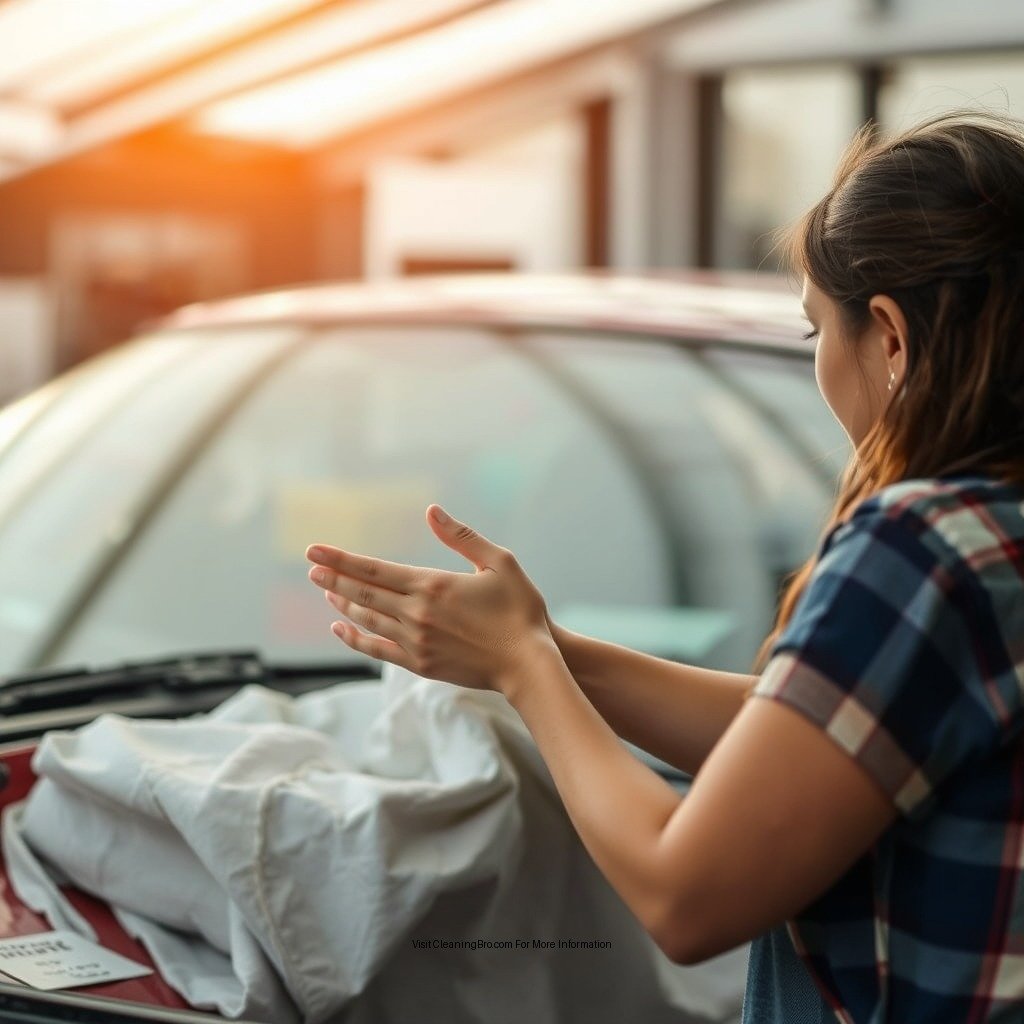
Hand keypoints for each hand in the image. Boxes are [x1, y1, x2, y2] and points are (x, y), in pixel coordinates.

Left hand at [306, 504, 555, 694]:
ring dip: (343, 603)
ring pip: (367, 620)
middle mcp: (416, 614)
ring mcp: (415, 641)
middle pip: (363, 593)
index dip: (341, 559)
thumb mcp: (499, 562)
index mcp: (432, 585)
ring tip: (325, 590)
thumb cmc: (519, 610)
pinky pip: (377, 649)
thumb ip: (461, 537)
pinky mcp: (420, 663)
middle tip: (311, 568)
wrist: (527, 664)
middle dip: (333, 578)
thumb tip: (431, 511)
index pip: (373, 569)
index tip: (313, 551)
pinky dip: (355, 637)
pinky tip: (341, 628)